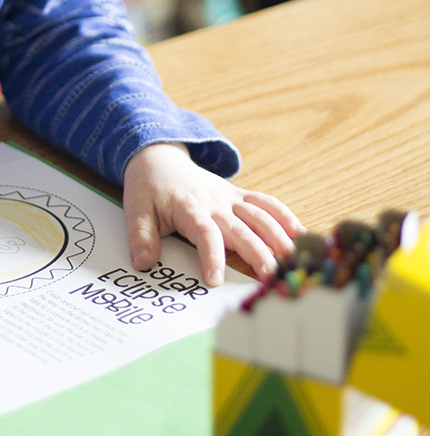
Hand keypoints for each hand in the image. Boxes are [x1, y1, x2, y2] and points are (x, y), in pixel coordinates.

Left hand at [123, 142, 304, 286]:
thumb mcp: (136, 210)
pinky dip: (283, 214)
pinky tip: (300, 231)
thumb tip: (144, 264)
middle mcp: (214, 203)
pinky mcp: (237, 195)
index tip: (215, 279)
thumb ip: (141, 237)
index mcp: (190, 208)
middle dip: (257, 251)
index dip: (211, 256)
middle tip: (271, 276)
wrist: (159, 155)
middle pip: (240, 228)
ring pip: (259, 215)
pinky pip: (264, 202)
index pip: (204, 234)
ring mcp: (229, 198)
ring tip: (293, 258)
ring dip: (277, 235)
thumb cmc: (149, 186)